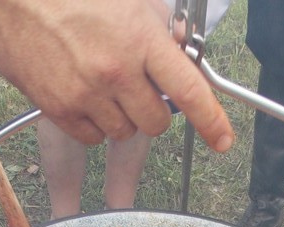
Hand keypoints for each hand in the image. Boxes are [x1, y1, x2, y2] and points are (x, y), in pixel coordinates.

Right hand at [0, 0, 234, 150]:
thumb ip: (158, 28)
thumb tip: (180, 54)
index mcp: (140, 38)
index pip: (189, 90)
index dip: (212, 121)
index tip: (223, 140)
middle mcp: (117, 71)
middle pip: (157, 123)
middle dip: (153, 111)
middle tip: (136, 88)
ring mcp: (87, 94)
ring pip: (124, 133)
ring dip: (120, 115)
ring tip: (99, 82)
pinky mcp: (60, 109)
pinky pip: (93, 137)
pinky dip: (92, 124)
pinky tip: (79, 92)